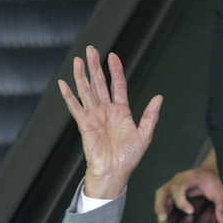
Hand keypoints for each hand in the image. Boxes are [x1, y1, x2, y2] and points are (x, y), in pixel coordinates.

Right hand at [58, 46, 162, 198]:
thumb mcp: (144, 134)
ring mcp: (94, 116)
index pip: (117, 85)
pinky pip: (76, 107)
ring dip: (82, 76)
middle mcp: (106, 111)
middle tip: (91, 49)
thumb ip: (150, 116)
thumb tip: (159, 98)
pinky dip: (69, 96)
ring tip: (79, 60)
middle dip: (96, 67)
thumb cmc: (129, 157)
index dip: (115, 71)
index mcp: (122, 111)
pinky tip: (64, 84)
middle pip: (99, 84)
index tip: (112, 56)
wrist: (115, 172)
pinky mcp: (84, 125)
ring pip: (86, 91)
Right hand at [154, 165, 222, 222]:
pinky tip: (166, 221)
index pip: (179, 187)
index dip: (181, 200)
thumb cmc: (215, 182)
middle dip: (161, 205)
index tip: (190, 211)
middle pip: (163, 191)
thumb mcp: (222, 193)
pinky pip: (163, 200)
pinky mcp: (172, 192)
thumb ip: (222, 206)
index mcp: (190, 176)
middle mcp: (178, 180)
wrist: (211, 173)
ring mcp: (173, 185)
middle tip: (163, 219)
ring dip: (160, 209)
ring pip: (160, 196)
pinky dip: (163, 210)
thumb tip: (221, 220)